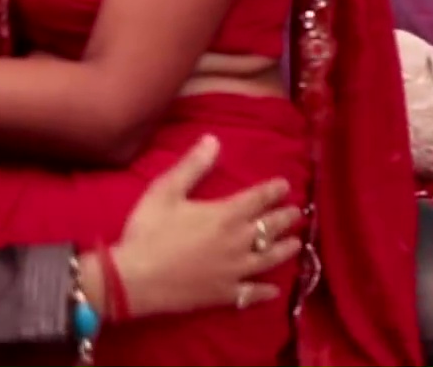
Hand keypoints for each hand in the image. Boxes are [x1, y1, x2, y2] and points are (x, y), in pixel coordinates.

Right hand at [102, 135, 302, 317]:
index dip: (273, 190)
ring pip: (268, 259)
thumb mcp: (166, 190)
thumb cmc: (148, 231)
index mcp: (225, 214)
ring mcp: (233, 271)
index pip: (258, 199)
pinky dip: (265, 291)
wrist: (135, 279)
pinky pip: (250, 293)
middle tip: (297, 213)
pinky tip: (274, 291)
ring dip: (285, 250)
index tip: (285, 185)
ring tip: (296, 244)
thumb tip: (213, 140)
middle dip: (285, 219)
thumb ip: (193, 166)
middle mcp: (237, 242)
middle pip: (269, 228)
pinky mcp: (223, 294)